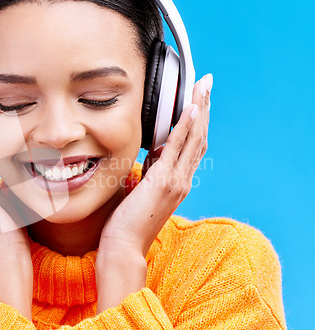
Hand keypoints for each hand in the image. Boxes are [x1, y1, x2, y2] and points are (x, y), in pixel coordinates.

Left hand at [95, 74, 211, 311]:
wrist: (123, 247)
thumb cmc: (126, 222)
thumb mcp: (140, 191)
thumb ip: (149, 173)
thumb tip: (149, 156)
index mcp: (176, 182)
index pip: (192, 145)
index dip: (197, 121)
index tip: (198, 99)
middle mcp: (182, 180)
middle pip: (199, 136)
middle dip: (204, 107)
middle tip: (207, 82)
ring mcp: (176, 181)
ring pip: (194, 138)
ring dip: (200, 109)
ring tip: (204, 85)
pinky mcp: (164, 181)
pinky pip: (178, 148)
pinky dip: (187, 126)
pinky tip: (192, 108)